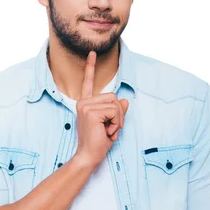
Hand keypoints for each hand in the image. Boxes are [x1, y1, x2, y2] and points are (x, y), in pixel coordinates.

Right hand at [74, 50, 128, 167]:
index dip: (90, 67)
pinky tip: (108, 132)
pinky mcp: (91, 112)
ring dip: (118, 119)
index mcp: (86, 104)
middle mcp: (83, 102)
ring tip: (109, 131)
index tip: (92, 53)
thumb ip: (117, 111)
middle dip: (119, 113)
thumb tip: (125, 100)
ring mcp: (86, 106)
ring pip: (115, 103)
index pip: (88, 83)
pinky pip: (114, 110)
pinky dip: (117, 122)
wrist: (89, 156)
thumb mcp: (112, 124)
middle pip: (113, 96)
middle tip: (111, 128)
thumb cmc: (99, 142)